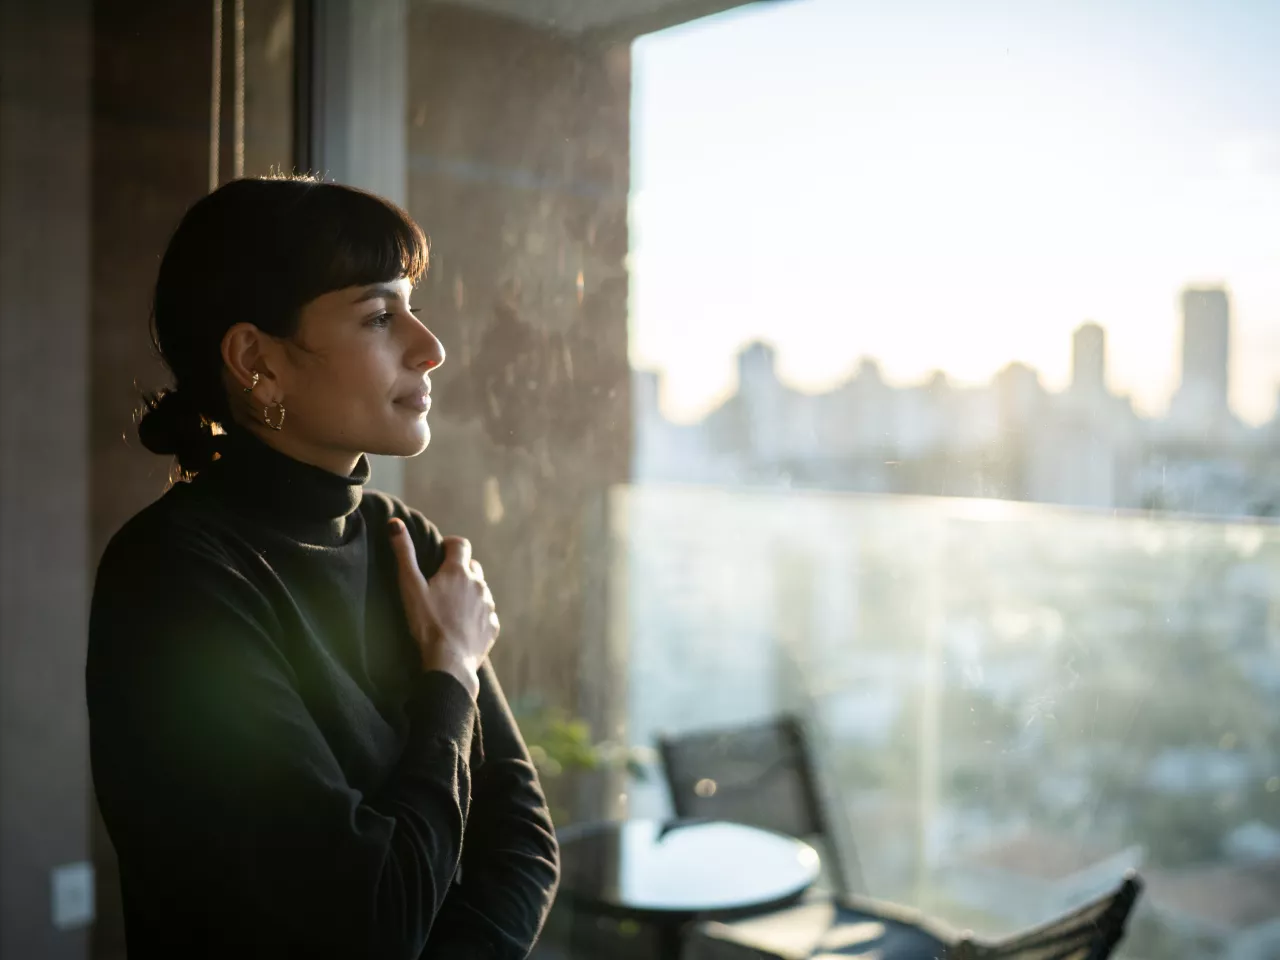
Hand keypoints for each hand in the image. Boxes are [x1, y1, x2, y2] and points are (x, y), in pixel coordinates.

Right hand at [388, 519, 498, 699]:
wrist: (448, 663)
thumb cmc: (426, 624)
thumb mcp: (410, 587)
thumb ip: (403, 554)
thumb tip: (395, 523)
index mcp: (458, 571)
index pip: (461, 544)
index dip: (451, 545)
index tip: (441, 553)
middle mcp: (478, 584)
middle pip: (472, 567)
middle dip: (460, 570)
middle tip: (442, 585)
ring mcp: (488, 606)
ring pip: (480, 591)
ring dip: (468, 594)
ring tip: (450, 609)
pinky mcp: (493, 626)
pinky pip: (486, 615)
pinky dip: (476, 616)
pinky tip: (461, 627)